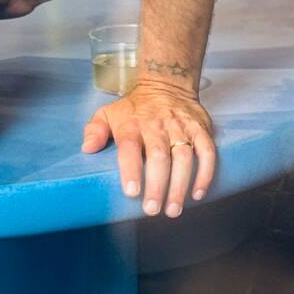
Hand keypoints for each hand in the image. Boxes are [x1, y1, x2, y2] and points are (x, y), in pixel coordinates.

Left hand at [82, 81, 215, 217]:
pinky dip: (205, 173)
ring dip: (179, 185)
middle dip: (157, 185)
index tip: (132, 192)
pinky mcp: (200, 129)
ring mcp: (181, 127)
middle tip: (152, 210)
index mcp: (132, 123)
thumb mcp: (108, 112)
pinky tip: (197, 193)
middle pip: (158, 156)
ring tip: (173, 210)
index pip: (130, 146)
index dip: (131, 169)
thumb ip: (95, 130)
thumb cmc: (133, 107)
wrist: (166, 83)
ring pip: (183, 157)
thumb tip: (87, 149)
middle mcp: (157, 125)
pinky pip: (207, 151)